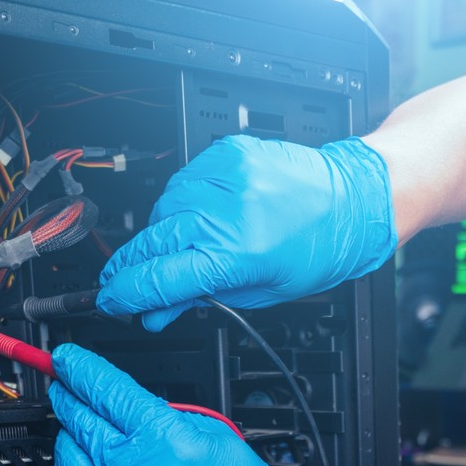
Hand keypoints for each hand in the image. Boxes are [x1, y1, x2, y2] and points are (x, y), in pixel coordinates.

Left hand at [48, 345, 340, 465]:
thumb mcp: (214, 435)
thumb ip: (166, 417)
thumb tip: (128, 406)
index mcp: (164, 439)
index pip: (105, 390)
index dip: (79, 368)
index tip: (65, 360)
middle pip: (79, 420)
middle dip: (67, 395)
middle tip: (62, 384)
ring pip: (68, 459)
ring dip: (67, 436)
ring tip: (74, 425)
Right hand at [95, 135, 395, 330]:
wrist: (353, 198)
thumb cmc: (319, 248)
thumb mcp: (262, 291)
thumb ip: (203, 298)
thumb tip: (157, 311)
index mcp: (236, 255)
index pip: (160, 279)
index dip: (127, 294)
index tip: (112, 301)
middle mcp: (226, 213)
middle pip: (153, 243)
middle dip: (131, 266)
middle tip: (121, 280)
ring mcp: (225, 177)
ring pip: (164, 210)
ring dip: (163, 233)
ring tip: (186, 245)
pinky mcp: (228, 153)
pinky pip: (184, 181)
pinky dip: (185, 201)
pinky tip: (203, 214)